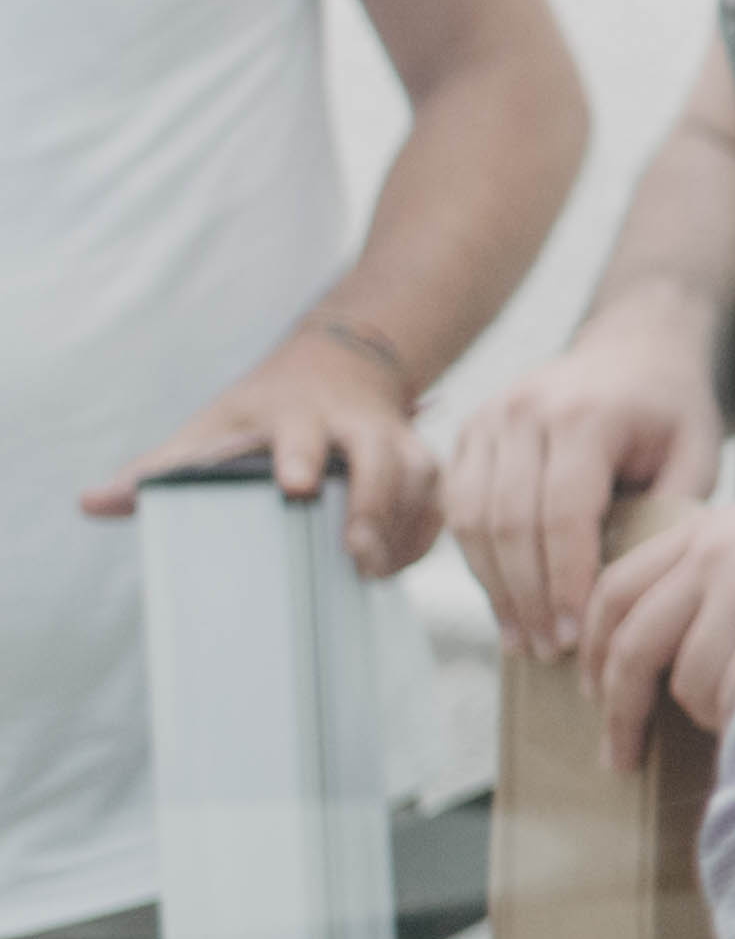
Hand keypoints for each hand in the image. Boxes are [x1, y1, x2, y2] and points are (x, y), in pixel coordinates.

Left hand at [86, 322, 440, 579]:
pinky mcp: (422, 463)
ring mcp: (396, 442)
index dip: (302, 456)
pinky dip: (423, 533)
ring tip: (375, 572)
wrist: (338, 365)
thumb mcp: (212, 427)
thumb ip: (159, 469)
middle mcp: (357, 425)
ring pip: (420, 477)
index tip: (296, 486)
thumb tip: (92, 504)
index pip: (303, 433)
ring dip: (404, 526)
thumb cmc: (262, 412)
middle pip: (382, 457)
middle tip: (354, 553)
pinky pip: (437, 498)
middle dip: (374, 504)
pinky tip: (395, 566)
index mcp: (298, 416)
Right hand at [453, 316, 722, 651]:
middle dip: (528, 597)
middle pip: (508, 523)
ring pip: (471, 520)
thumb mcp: (696, 452)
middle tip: (550, 651)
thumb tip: (635, 588)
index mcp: (586, 416)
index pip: (563, 515)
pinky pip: (457, 506)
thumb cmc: (672, 407)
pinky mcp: (468, 431)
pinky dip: (475, 559)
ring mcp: (489, 417)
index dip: (564, 583)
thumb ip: (670, 512)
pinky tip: (503, 600)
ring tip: (523, 640)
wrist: (635, 344)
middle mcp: (525, 411)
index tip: (577, 635)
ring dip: (494, 588)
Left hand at [576, 485, 734, 768]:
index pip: (616, 591)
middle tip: (619, 756)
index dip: (593, 650)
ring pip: (687, 682)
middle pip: (634, 648)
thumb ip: (723, 566)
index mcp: (708, 531)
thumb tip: (668, 640)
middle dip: (621, 712)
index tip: (591, 691)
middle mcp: (719, 558)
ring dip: (704, 714)